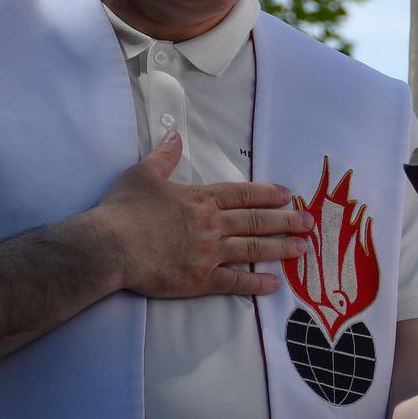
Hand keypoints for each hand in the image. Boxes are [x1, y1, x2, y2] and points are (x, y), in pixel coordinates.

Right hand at [89, 130, 313, 297]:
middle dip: (286, 221)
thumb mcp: (142, 174)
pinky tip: (275, 284)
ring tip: (303, 248)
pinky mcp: (201, 279)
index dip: (268, 193)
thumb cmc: (123, 210)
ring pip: (254, 249)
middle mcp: (212, 224)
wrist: (108, 246)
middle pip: (257, 221)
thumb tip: (174, 134)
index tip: (288, 195)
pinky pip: (235, 281)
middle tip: (309, 222)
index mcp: (201, 198)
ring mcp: (209, 253)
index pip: (243, 193)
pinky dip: (257, 283)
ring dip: (281, 248)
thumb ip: (164, 155)